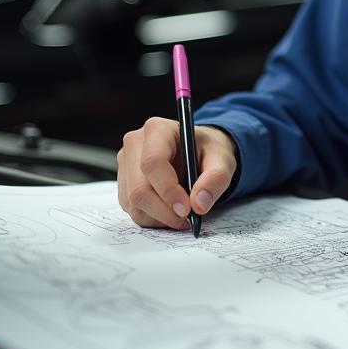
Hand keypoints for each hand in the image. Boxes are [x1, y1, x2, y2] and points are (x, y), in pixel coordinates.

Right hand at [117, 118, 237, 228]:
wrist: (198, 152)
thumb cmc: (208, 151)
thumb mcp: (222, 159)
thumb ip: (216, 179)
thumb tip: (199, 204)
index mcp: (157, 129)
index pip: (153, 163)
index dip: (168, 190)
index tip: (187, 209)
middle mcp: (135, 144)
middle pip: (139, 189)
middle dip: (164, 211)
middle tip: (187, 219)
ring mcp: (126, 164)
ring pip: (134, 203)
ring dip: (159, 217)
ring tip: (183, 214)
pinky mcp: (125, 183)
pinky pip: (133, 210)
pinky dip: (153, 218)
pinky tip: (171, 211)